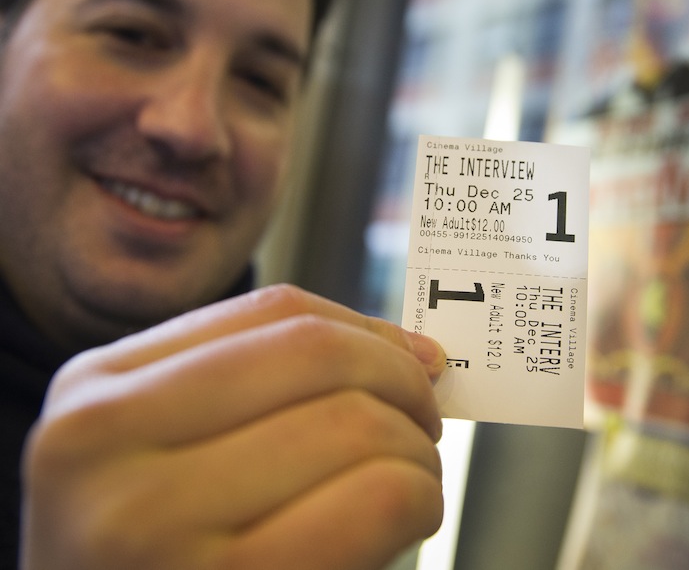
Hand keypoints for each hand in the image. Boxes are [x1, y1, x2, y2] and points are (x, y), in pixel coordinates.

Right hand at [20, 284, 445, 569]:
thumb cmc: (160, 563)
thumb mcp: (166, 459)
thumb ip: (265, 391)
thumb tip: (412, 350)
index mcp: (96, 398)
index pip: (275, 312)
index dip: (370, 330)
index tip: (416, 357)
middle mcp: (104, 446)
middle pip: (319, 356)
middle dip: (404, 384)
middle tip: (424, 420)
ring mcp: (152, 520)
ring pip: (355, 422)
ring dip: (416, 450)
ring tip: (413, 478)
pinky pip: (376, 499)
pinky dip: (419, 497)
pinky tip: (406, 517)